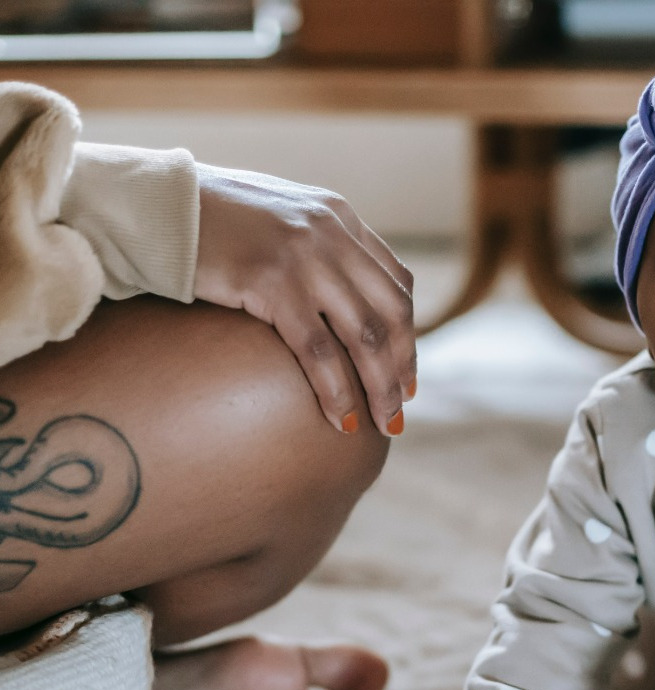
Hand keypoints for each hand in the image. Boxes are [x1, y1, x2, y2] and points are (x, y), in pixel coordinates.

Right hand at [193, 164, 415, 436]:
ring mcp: (304, 256)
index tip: (405, 374)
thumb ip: (313, 247)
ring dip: (379, 386)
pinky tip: (339, 419)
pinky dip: (335, 390)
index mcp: (338, 217)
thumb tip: (335, 300)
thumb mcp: (276, 221)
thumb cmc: (204, 220)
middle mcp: (330, 233)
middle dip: (401, 367)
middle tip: (399, 409)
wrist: (151, 204)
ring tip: (383, 425)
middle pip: (391, 313)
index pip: (396, 283)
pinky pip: (317, 350)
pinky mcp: (271, 282)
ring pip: (364, 336)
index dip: (407, 334)